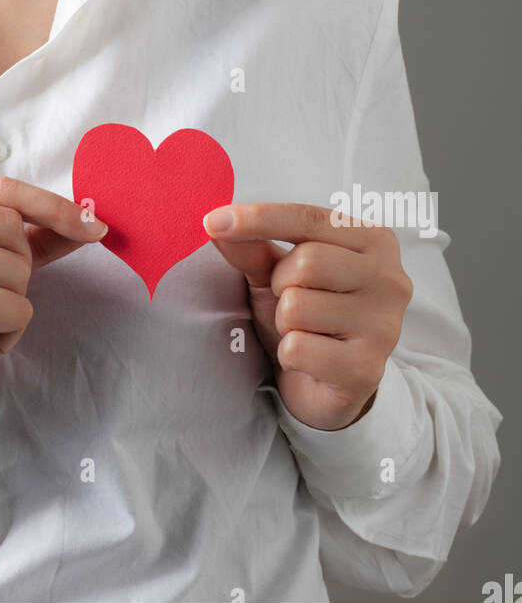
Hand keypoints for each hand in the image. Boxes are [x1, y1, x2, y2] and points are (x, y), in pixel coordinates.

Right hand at [0, 175, 106, 410]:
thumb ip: (22, 234)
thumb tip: (87, 221)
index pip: (0, 188)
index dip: (51, 206)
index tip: (93, 224)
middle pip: (13, 227)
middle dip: (14, 268)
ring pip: (20, 268)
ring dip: (8, 304)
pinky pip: (19, 309)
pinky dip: (7, 332)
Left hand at [203, 202, 413, 430]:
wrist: (331, 384)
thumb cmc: (308, 316)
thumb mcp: (277, 274)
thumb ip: (252, 247)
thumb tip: (217, 224)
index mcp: (374, 241)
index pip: (308, 218)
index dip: (258, 217)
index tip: (212, 221)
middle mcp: (390, 279)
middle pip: (306, 261)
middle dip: (281, 283)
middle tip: (292, 299)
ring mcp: (384, 326)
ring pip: (297, 306)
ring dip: (284, 322)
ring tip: (305, 330)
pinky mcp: (367, 369)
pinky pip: (297, 348)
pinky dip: (288, 353)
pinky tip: (310, 358)